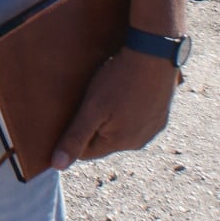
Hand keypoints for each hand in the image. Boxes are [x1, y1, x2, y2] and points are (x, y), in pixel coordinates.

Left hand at [51, 50, 177, 170]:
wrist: (154, 54)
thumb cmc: (119, 80)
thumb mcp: (91, 108)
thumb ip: (74, 137)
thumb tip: (58, 166)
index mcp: (119, 143)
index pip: (86, 152)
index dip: (74, 135)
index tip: (70, 115)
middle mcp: (138, 142)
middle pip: (104, 141)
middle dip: (93, 126)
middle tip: (88, 101)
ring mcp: (153, 129)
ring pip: (121, 130)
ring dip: (112, 118)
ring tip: (107, 95)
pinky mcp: (162, 116)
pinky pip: (137, 120)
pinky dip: (129, 111)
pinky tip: (125, 93)